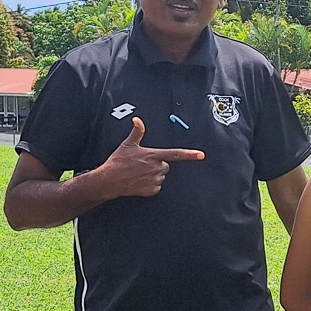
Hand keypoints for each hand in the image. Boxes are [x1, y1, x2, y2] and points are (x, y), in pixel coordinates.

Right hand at [91, 117, 205, 199]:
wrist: (109, 180)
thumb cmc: (118, 162)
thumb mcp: (127, 144)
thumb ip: (137, 132)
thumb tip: (137, 120)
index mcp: (153, 155)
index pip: (176, 154)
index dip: (190, 154)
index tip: (201, 155)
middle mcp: (156, 168)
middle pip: (166, 166)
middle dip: (158, 165)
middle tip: (143, 165)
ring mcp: (154, 180)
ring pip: (161, 177)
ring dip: (154, 175)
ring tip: (139, 173)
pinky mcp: (151, 190)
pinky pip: (156, 187)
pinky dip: (150, 186)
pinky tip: (139, 182)